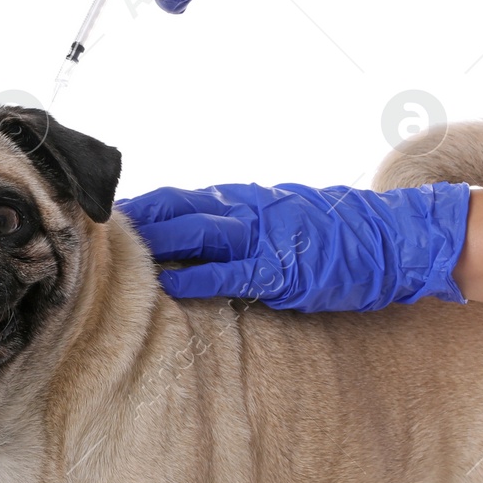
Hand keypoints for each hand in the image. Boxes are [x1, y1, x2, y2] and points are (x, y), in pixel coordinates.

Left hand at [115, 182, 471, 312]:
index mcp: (245, 201)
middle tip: (85, 230)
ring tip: (111, 257)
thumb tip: (197, 236)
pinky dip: (200, 275)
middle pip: (175, 210)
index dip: (140, 208)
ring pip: (196, 233)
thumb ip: (241, 224)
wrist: (397, 237)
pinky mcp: (284, 269)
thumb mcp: (284, 217)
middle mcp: (248, 211)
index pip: (179, 199)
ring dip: (153, 244)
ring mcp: (265, 238)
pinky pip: (234, 271)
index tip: (100, 215)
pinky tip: (170, 283)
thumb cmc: (340, 233)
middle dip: (131, 223)